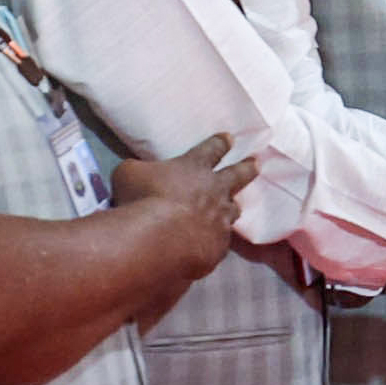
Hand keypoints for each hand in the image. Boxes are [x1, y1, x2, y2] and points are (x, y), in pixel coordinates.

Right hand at [113, 135, 258, 280]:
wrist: (157, 239)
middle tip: (256, 164)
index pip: (211, 149)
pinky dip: (214, 240)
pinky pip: (219, 241)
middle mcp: (215, 190)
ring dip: (231, 208)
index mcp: (194, 167)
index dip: (220, 142)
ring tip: (233, 208)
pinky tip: (210, 245)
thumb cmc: (142, 199)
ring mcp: (220, 219)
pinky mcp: (218, 246)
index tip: (230, 138)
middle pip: (237, 175)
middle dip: (247, 168)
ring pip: (233, 210)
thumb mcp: (129, 174)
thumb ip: (139, 170)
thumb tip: (139, 173)